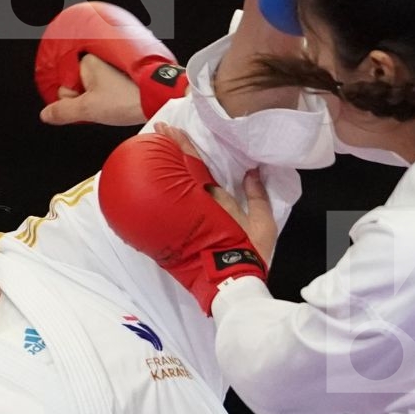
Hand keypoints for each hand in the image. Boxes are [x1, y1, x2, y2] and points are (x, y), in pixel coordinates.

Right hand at [41, 53, 144, 125]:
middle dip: (84, 99)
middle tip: (103, 104)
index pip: (64, 85)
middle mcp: (97, 59)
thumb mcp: (89, 109)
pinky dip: (106, 96)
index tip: (88, 104)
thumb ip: (63, 111)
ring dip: (96, 99)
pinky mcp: (119, 73)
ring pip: (89, 88)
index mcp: (86, 61)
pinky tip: (116, 102)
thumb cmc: (127, 99)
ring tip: (112, 103)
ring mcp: (109, 66)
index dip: (72, 100)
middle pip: (76, 86)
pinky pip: (103, 87)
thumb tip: (45, 114)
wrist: (158, 97)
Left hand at [98, 127, 268, 313]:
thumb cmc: (250, 253)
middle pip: (180, 171)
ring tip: (152, 150)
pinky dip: (159, 196)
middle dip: (170, 148)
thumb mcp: (263, 223)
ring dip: (164, 168)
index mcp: (218, 198)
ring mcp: (186, 220)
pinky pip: (166, 211)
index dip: (183, 145)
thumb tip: (253, 172)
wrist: (233, 283)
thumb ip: (258, 196)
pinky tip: (151, 188)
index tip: (170, 130)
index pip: (196, 164)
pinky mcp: (177, 236)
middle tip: (157, 130)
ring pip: (173, 187)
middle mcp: (198, 204)